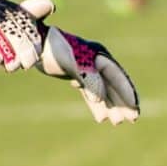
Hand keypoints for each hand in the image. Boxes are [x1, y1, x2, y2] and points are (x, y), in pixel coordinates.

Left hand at [20, 0, 139, 124]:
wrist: (32, 43)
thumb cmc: (49, 49)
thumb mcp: (69, 63)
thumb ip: (87, 79)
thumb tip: (100, 97)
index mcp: (97, 54)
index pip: (116, 75)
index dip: (126, 92)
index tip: (134, 107)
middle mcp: (95, 60)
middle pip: (114, 84)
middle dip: (123, 101)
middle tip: (133, 119)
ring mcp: (86, 67)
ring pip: (103, 90)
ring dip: (111, 106)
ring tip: (118, 122)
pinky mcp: (77, 74)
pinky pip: (90, 92)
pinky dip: (95, 104)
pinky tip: (100, 118)